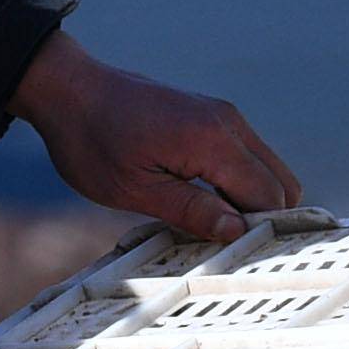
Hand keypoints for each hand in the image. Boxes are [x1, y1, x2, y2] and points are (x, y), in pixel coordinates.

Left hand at [10, 32, 302, 240]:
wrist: (68, 89)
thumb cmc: (92, 141)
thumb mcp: (135, 189)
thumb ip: (191, 210)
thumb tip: (237, 231)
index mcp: (212, 141)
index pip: (268, 196)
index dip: (261, 232)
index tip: (240, 258)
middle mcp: (228, 123)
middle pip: (280, 183)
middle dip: (263, 219)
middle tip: (228, 248)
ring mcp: (222, 116)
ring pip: (266, 169)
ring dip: (250, 201)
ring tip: (212, 228)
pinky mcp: (211, 116)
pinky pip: (245, 157)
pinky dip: (237, 184)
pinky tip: (204, 204)